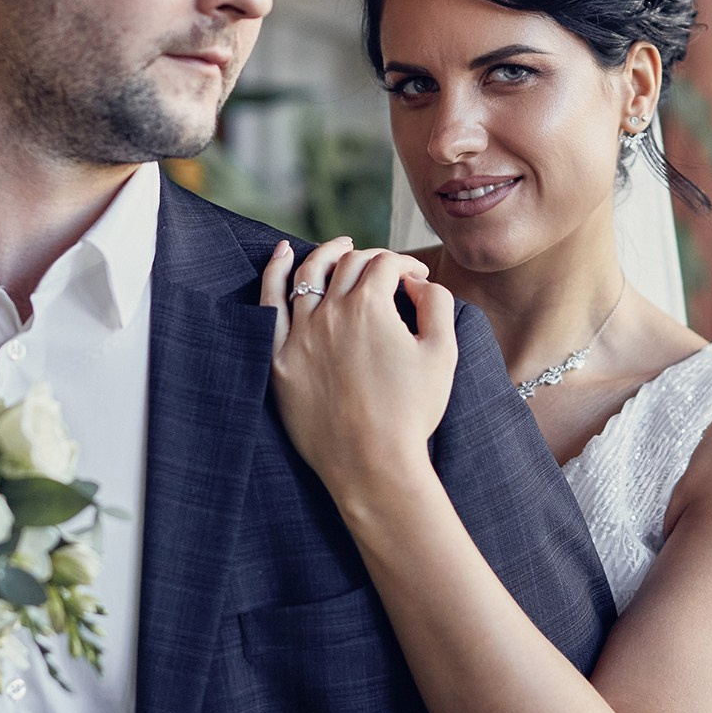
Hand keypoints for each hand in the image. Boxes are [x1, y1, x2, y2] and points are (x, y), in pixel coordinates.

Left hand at [261, 238, 456, 495]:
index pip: (386, 264)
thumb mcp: (442, 353)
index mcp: (370, 306)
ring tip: (341, 247)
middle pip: (349, 265)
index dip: (406, 266)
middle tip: (385, 268)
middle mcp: (331, 312)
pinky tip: (282, 254)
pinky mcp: (278, 358)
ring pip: (308, 274)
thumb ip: (438, 304)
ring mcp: (300, 335)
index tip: (416, 281)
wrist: (372, 464)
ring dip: (327, 254)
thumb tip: (418, 282)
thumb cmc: (412, 412)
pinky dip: (274, 272)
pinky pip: (269, 305)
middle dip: (372, 258)